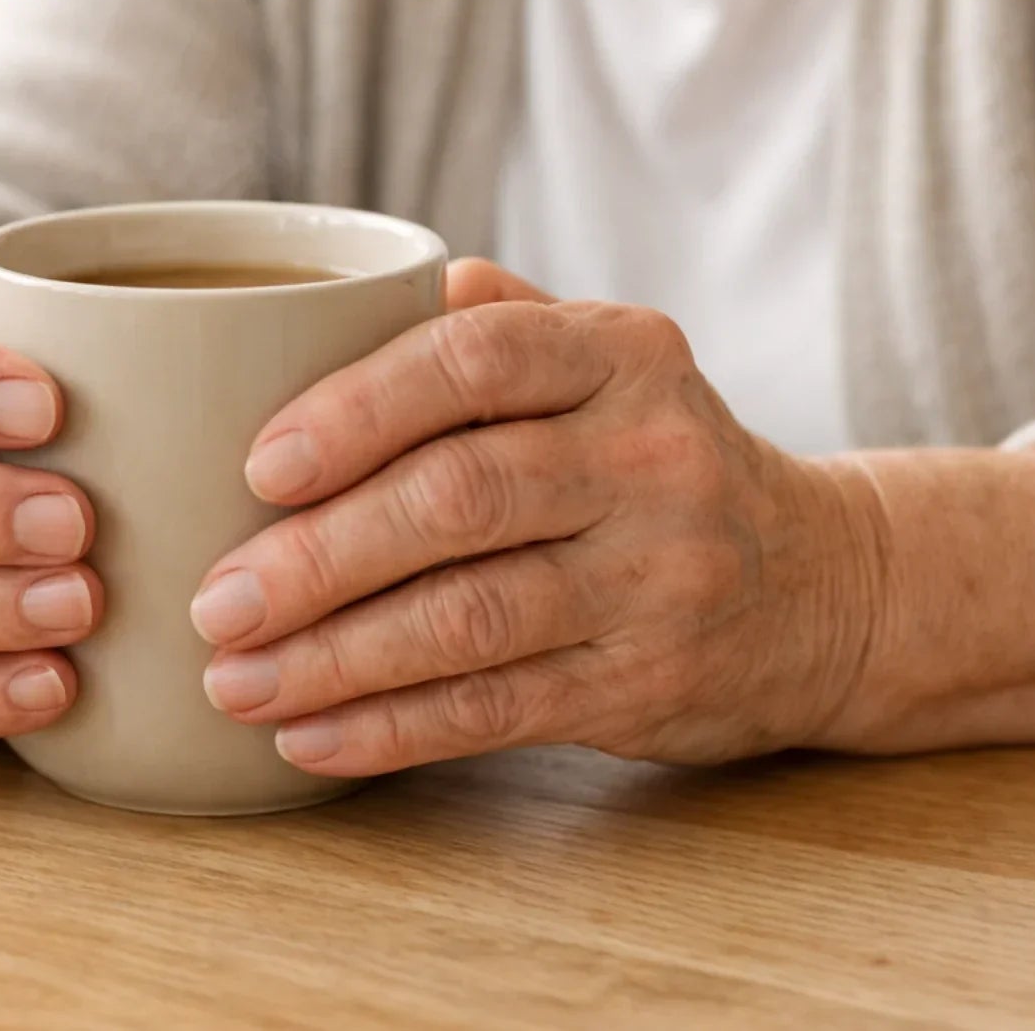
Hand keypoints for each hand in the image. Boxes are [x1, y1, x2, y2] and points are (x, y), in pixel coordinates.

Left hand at [191, 259, 872, 775]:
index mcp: (622, 352)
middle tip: (214, 600)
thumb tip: (343, 295)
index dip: (354, 411)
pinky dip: (391, 729)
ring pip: (469, 618)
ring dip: (333, 657)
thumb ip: (492, 318)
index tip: (257, 466)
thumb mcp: (606, 359)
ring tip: (234, 680)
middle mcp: (650, 456)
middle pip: (459, 499)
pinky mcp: (647, 684)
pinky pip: (497, 711)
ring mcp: (659, 577)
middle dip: (318, 556)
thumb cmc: (652, 458)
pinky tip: (309, 737)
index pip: (475, 359)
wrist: (820, 585)